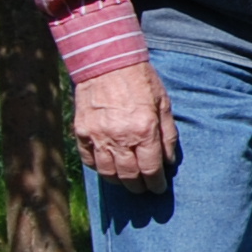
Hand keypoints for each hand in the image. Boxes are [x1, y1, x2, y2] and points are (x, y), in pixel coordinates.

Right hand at [74, 62, 177, 189]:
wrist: (107, 62)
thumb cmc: (140, 81)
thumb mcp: (163, 104)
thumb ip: (168, 135)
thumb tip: (168, 162)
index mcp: (144, 130)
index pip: (150, 169)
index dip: (156, 183)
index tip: (158, 188)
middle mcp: (120, 137)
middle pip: (129, 176)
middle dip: (138, 187)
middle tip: (143, 188)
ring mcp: (98, 136)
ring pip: (108, 173)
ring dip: (119, 181)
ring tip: (127, 181)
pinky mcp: (82, 132)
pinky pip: (89, 160)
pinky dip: (99, 168)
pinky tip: (108, 167)